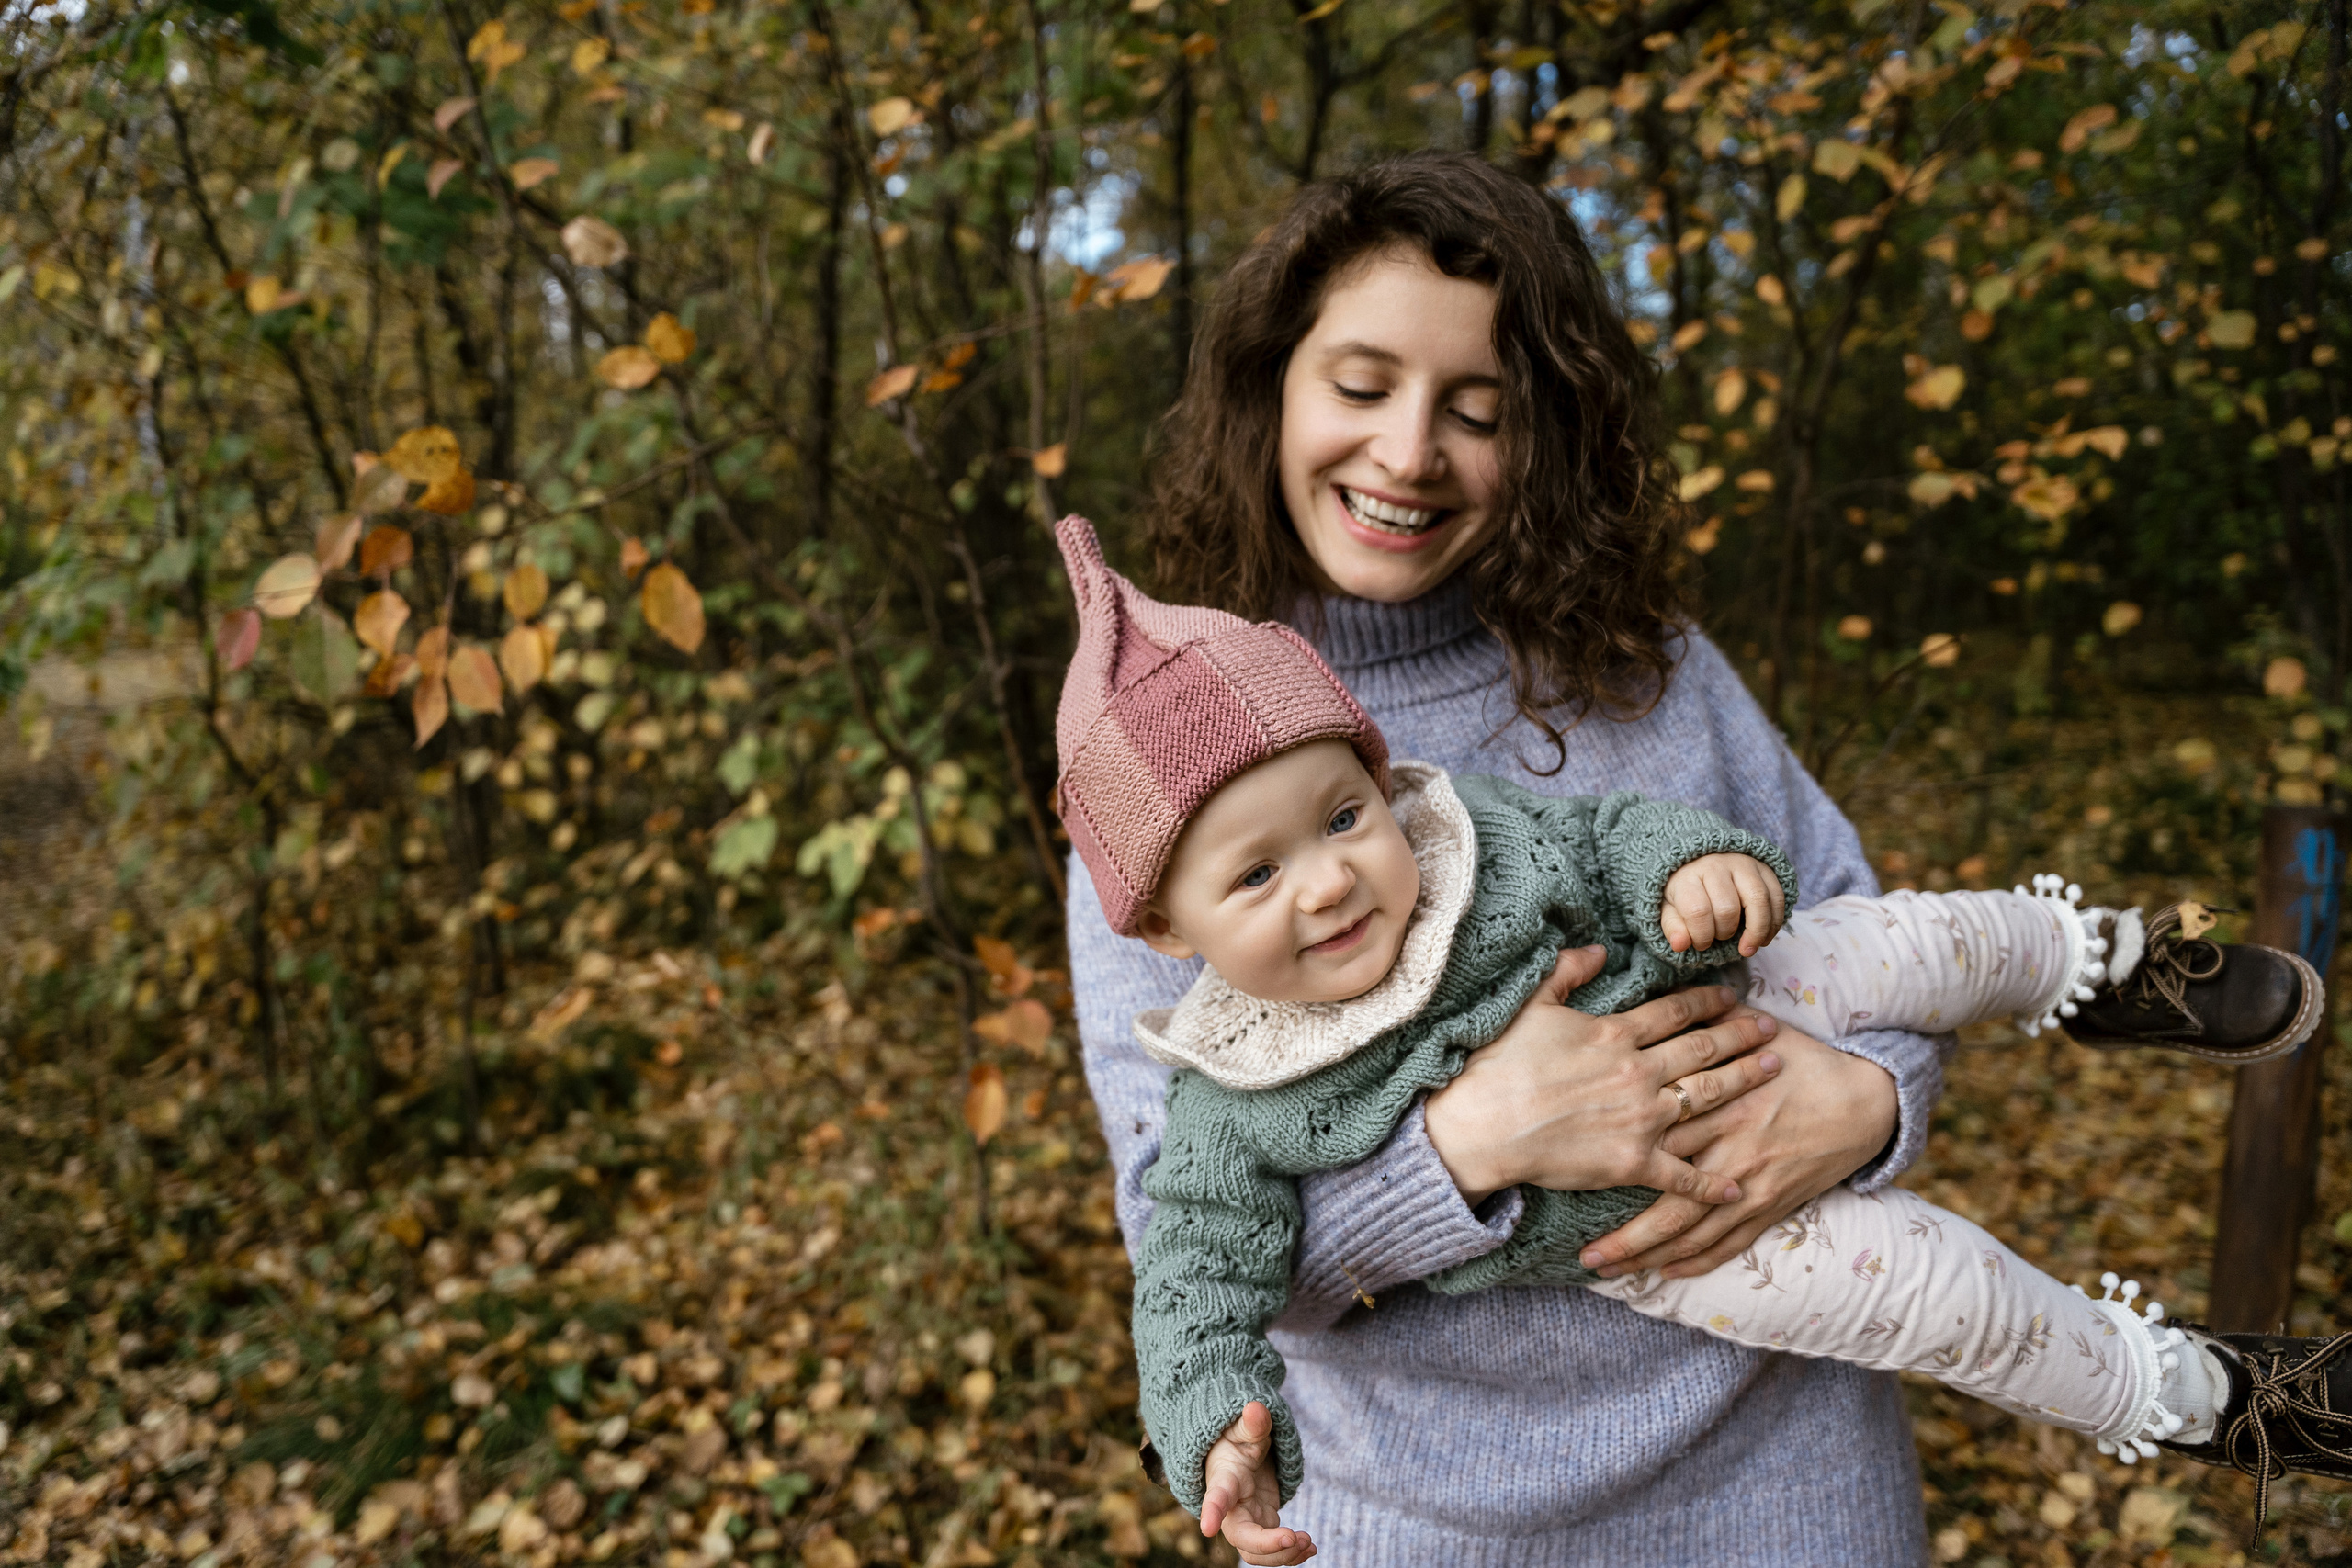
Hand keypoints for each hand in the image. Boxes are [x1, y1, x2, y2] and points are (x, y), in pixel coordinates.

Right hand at [1199, 1402, 1314, 1565]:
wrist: (1237, 1453)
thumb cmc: (1235, 1439)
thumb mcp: (1243, 1428)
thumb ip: (1252, 1424)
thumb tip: (1255, 1408)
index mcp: (1224, 1480)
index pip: (1215, 1496)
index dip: (1211, 1511)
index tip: (1206, 1529)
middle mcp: (1231, 1507)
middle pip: (1240, 1536)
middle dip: (1266, 1544)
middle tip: (1295, 1536)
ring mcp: (1247, 1520)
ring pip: (1256, 1553)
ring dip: (1283, 1554)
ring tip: (1309, 1543)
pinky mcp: (1262, 1525)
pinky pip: (1273, 1550)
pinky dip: (1291, 1554)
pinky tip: (1311, 1548)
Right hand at [1422, 945, 1784, 1207]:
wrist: (1485, 1125)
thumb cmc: (1500, 1065)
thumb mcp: (1531, 1005)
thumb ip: (1566, 973)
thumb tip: (1596, 949)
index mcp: (1615, 1034)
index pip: (1674, 1012)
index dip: (1707, 1002)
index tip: (1732, 996)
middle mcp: (1638, 1072)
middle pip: (1703, 1050)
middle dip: (1741, 1037)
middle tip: (1772, 1029)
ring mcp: (1641, 1118)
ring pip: (1707, 1098)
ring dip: (1744, 1084)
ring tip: (1773, 1072)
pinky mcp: (1633, 1162)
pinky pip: (1683, 1173)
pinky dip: (1712, 1182)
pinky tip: (1737, 1185)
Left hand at [1578, 1012, 1898, 1278]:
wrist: (1865, 1100)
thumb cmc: (1802, 1061)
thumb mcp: (1752, 1032)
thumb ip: (1704, 1024)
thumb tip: (1661, 1000)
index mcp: (1716, 1105)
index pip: (1652, 1140)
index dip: (1609, 1162)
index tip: (1568, 1174)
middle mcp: (1729, 1151)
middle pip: (1664, 1201)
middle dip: (1622, 1233)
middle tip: (1581, 1254)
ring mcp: (1752, 1183)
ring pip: (1692, 1232)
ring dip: (1650, 1256)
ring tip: (1610, 1272)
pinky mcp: (1772, 1203)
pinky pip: (1730, 1242)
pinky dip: (1697, 1260)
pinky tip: (1666, 1271)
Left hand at [1661, 853, 1786, 956]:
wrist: (1702, 861)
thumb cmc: (1687, 892)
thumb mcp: (1670, 909)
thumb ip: (1673, 927)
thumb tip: (1680, 944)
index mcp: (1688, 876)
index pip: (1697, 911)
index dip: (1702, 936)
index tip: (1701, 944)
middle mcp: (1716, 865)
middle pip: (1728, 908)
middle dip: (1725, 932)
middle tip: (1720, 938)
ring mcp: (1743, 864)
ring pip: (1758, 900)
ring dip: (1756, 931)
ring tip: (1748, 949)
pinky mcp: (1764, 868)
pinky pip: (1776, 897)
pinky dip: (1774, 923)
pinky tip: (1764, 938)